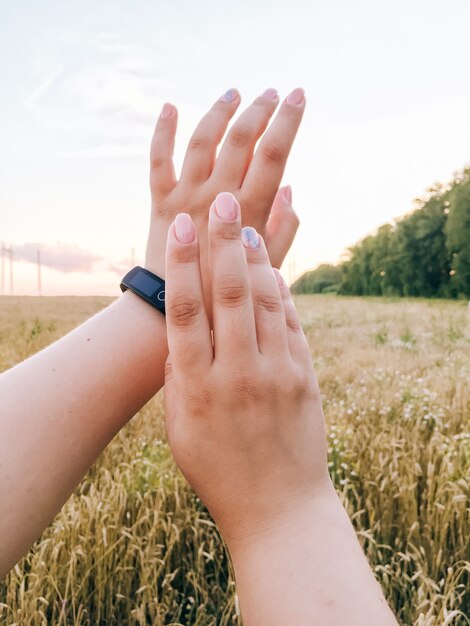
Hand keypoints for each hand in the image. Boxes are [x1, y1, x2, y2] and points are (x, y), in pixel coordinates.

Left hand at [145, 88, 304, 280]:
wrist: (174, 309)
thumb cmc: (229, 292)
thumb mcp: (270, 265)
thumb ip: (285, 226)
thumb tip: (289, 187)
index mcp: (248, 211)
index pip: (273, 153)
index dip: (288, 120)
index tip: (299, 96)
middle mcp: (216, 196)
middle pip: (240, 139)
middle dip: (259, 109)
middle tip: (272, 93)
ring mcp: (185, 196)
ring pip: (203, 140)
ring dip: (220, 112)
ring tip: (234, 92)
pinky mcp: (160, 202)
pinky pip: (158, 159)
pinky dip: (163, 131)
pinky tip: (170, 106)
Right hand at [163, 192, 329, 545]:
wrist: (278, 508)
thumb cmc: (217, 469)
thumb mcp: (179, 427)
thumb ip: (179, 374)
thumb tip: (183, 327)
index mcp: (195, 388)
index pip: (186, 311)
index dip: (183, 262)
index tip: (184, 224)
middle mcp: (237, 375)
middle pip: (229, 294)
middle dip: (225, 242)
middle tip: (224, 202)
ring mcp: (276, 375)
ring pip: (265, 303)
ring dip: (256, 260)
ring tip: (249, 227)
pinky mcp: (305, 379)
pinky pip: (292, 324)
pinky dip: (281, 293)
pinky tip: (272, 271)